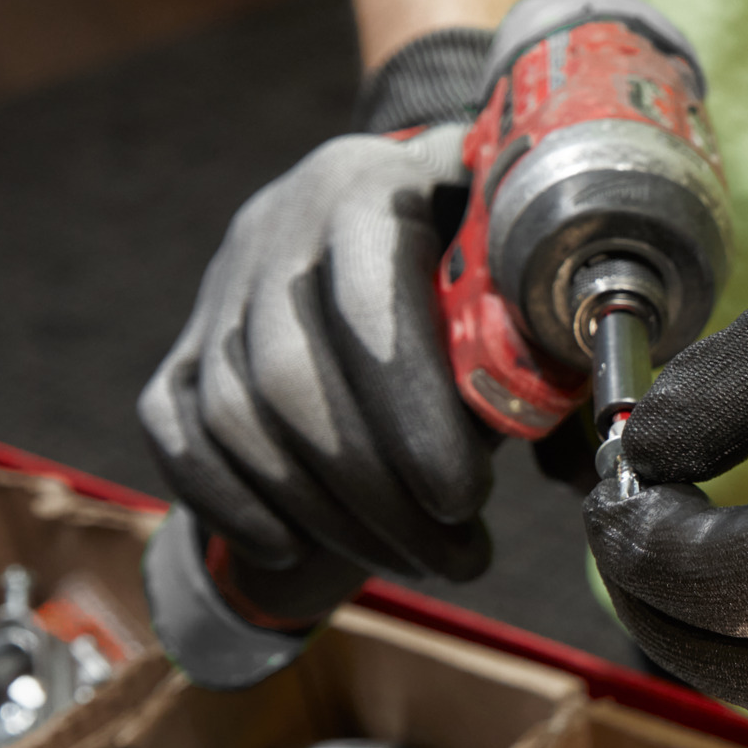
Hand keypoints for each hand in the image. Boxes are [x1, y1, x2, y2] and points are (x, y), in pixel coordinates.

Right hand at [138, 124, 493, 582]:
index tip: (465, 499)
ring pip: (236, 418)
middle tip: (458, 559)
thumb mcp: (522, 274)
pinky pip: (177, 434)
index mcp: (367, 184)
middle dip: (376, 493)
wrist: (406, 217)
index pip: (366, 303)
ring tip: (418, 562)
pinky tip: (295, 548)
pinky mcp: (185, 344)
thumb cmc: (485, 264)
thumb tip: (571, 447)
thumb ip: (535, 339)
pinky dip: (232, 503)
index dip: (412, 414)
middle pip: (290, 378)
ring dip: (325, 515)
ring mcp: (220, 286)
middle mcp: (276, 225)